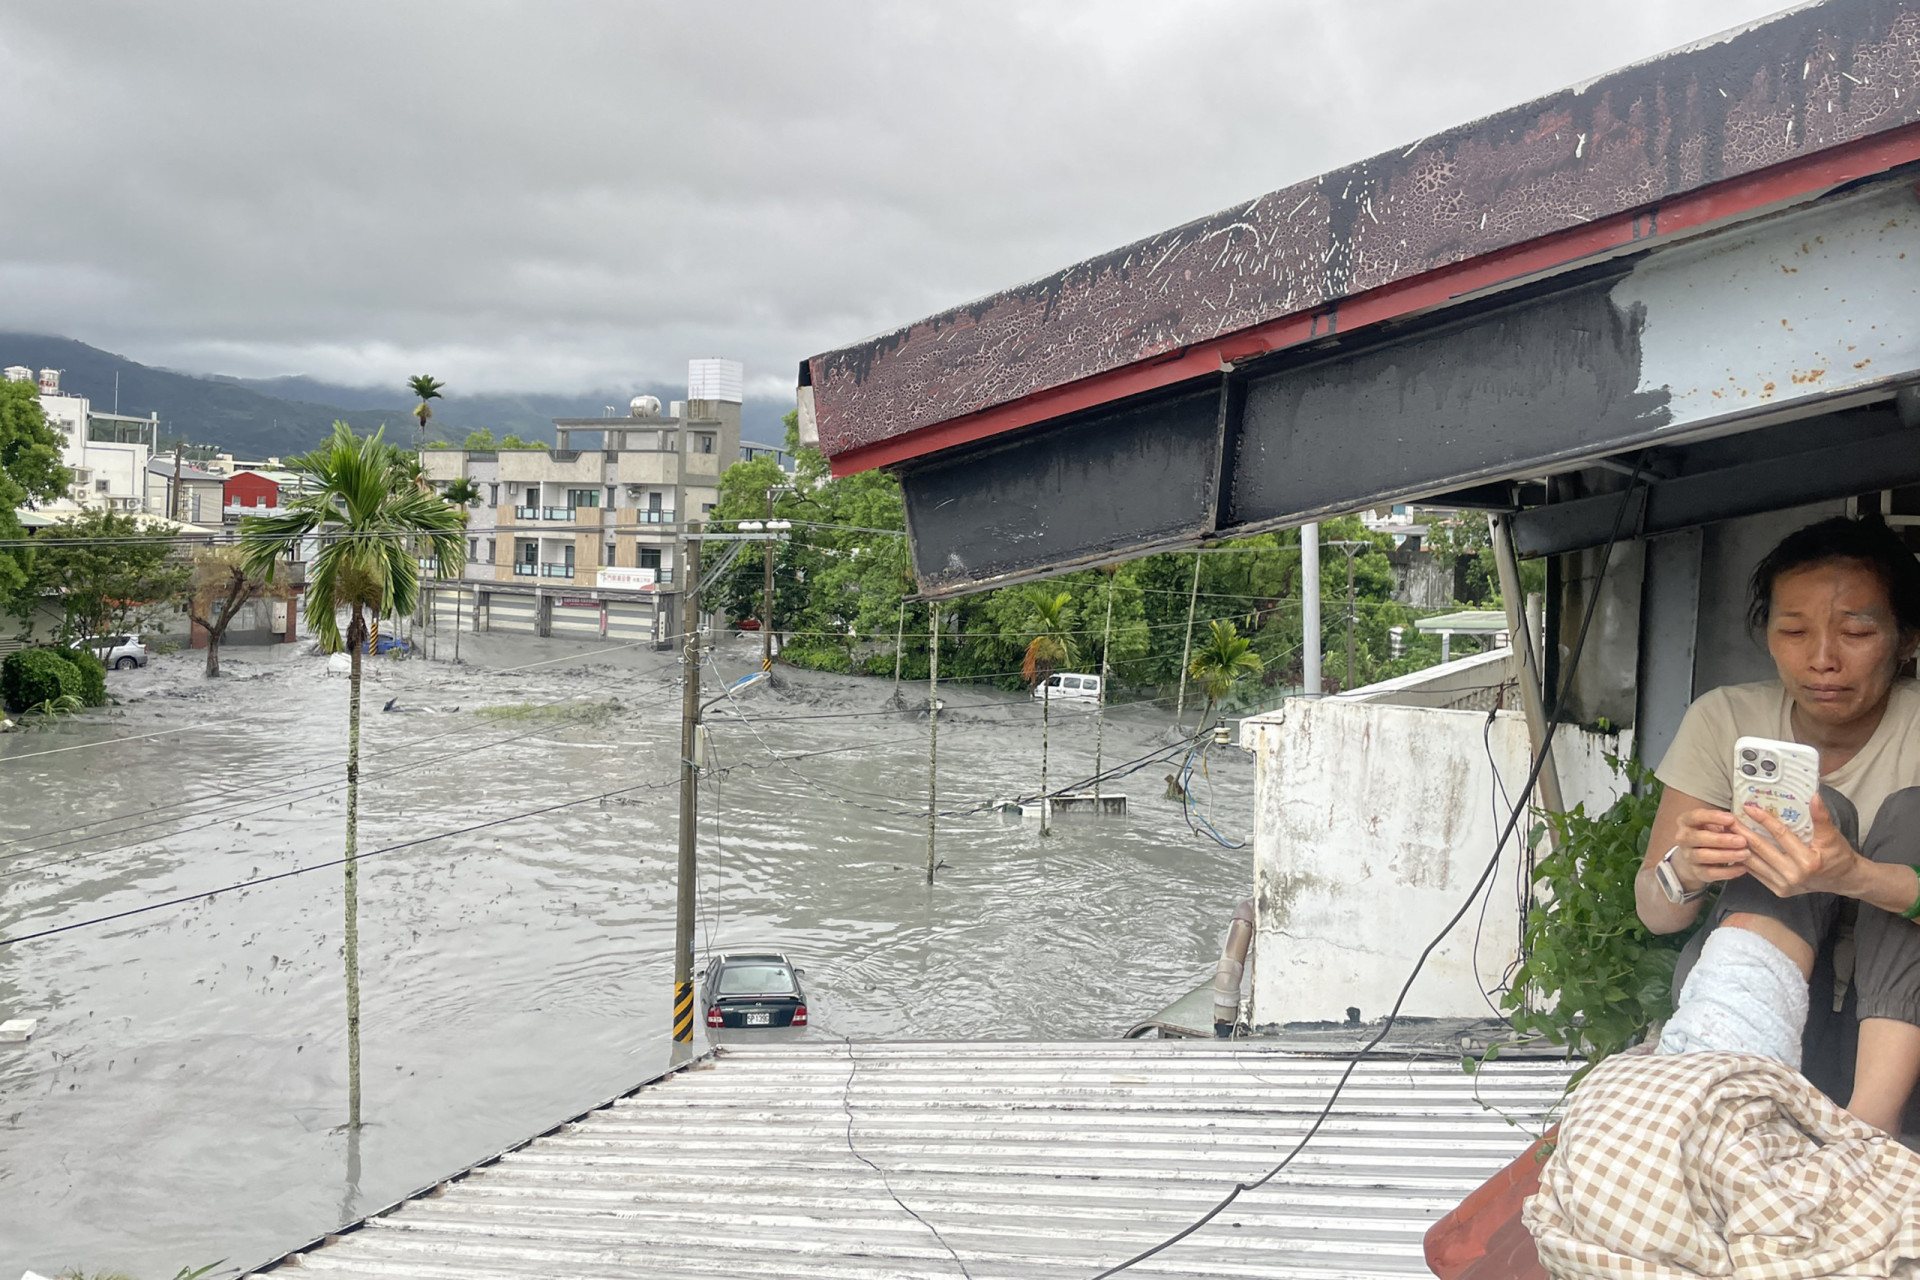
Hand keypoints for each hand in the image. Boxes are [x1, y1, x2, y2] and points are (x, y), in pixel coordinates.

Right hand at [1668, 806, 1752, 891]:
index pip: (1696, 817)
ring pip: (1704, 856)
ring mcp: (1688, 856)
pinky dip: (1728, 871)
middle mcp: (1683, 838)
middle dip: (1722, 840)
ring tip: (1745, 854)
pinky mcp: (1696, 872)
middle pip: (1699, 838)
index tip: (1732, 819)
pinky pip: (1711, 873)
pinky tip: (1742, 868)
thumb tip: (1740, 822)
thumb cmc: (1708, 834)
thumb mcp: (1713, 824)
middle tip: (1742, 841)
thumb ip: (1725, 822)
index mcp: (1686, 822)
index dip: (1713, 817)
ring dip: (1726, 855)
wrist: (1694, 857)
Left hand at [1739, 794, 1861, 897]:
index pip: (1780, 835)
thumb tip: (1814, 796)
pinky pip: (1756, 874)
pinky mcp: (1779, 891)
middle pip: (1761, 849)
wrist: (1843, 880)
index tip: (1749, 808)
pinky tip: (1734, 848)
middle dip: (1742, 832)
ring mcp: (1784, 886)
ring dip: (1738, 846)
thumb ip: (1821, 817)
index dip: (1764, 820)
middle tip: (1728, 818)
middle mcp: (1793, 876)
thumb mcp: (1832, 836)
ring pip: (1754, 862)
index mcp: (1808, 862)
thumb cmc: (1838, 855)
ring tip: (1727, 831)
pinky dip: (1744, 860)